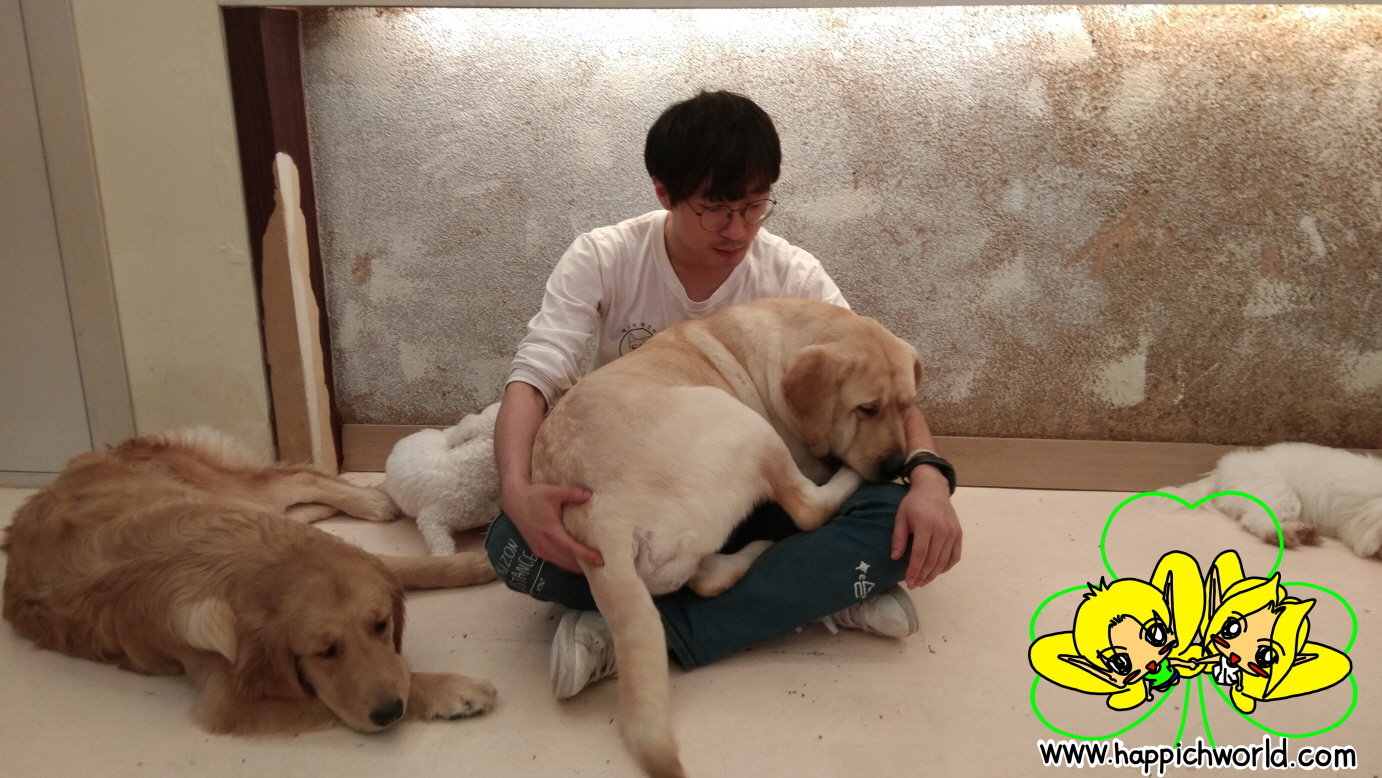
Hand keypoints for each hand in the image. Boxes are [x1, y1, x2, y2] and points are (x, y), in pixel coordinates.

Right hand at [502, 481, 602, 572]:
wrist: (514, 501)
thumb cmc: (535, 495)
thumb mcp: (554, 491)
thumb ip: (573, 493)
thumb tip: (590, 494)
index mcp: (551, 532)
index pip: (573, 549)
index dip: (587, 556)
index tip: (601, 561)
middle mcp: (545, 544)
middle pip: (569, 561)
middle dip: (585, 566)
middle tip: (602, 568)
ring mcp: (540, 549)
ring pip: (562, 564)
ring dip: (576, 567)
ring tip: (592, 569)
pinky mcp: (537, 550)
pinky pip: (555, 561)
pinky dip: (567, 564)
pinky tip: (576, 564)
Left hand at [890, 465, 961, 587]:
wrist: (933, 489)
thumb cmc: (914, 503)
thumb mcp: (901, 516)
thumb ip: (898, 537)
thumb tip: (895, 558)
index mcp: (925, 525)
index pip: (920, 555)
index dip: (914, 571)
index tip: (908, 582)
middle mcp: (942, 530)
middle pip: (933, 561)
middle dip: (923, 576)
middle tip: (914, 585)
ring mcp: (952, 533)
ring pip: (944, 561)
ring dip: (933, 575)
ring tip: (923, 581)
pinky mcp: (958, 534)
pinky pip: (955, 556)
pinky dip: (946, 567)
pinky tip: (937, 572)